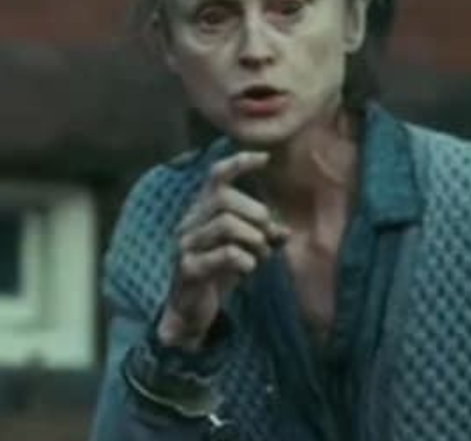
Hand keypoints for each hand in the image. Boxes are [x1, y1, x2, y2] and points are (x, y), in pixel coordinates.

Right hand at [157, 151, 287, 350]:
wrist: (191, 313)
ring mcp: (186, 245)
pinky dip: (245, 259)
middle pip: (224, 199)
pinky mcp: (188, 268)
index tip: (264, 158)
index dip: (238, 164)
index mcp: (202, 212)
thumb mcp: (246, 252)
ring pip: (225, 224)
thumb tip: (284, 231)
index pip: (216, 177)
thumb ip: (264, 238)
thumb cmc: (219, 275)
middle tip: (267, 236)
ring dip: (254, 239)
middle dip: (254, 213)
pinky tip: (249, 268)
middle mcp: (190, 223)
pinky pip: (225, 254)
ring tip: (261, 255)